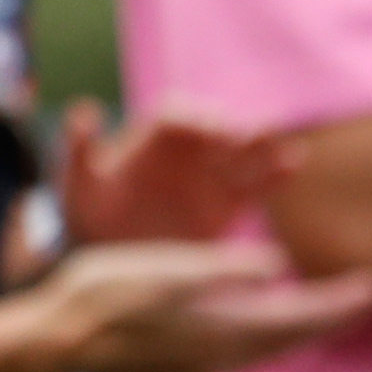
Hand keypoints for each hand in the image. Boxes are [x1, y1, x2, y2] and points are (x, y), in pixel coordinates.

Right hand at [27, 239, 371, 371]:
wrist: (50, 345)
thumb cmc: (98, 295)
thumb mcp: (160, 269)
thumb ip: (221, 268)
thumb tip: (278, 264)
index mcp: (221, 333)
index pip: (298, 318)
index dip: (339, 303)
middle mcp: (219, 362)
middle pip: (290, 339)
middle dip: (330, 317)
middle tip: (366, 296)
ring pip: (266, 351)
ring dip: (299, 329)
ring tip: (323, 311)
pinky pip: (241, 355)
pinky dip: (266, 337)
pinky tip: (260, 325)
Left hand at [56, 101, 291, 247]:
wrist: (107, 263)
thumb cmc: (86, 219)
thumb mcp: (76, 186)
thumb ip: (78, 149)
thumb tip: (84, 108)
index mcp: (148, 142)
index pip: (176, 115)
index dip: (193, 117)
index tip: (206, 130)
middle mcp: (183, 154)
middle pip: (215, 128)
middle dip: (230, 128)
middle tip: (243, 138)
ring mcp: (207, 178)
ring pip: (241, 154)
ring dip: (260, 145)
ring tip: (281, 144)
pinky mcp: (226, 206)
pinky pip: (255, 186)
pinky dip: (275, 173)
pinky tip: (295, 162)